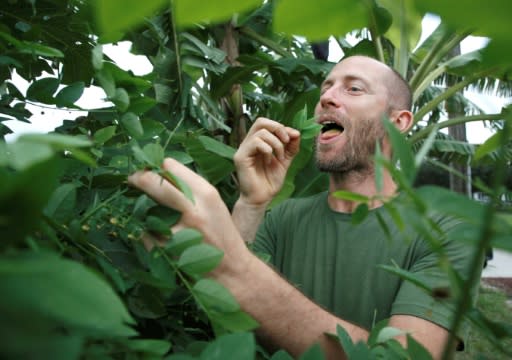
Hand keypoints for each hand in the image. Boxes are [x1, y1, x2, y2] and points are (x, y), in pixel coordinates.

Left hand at [128, 158, 249, 268]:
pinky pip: (146, 235)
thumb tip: (163, 168)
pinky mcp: (167, 251)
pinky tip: (168, 241)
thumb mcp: (213, 205)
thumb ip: (192, 188)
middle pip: (155, 184)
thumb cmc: (222, 234)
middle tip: (133, 178)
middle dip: (140, 178)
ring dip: (149, 213)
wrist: (233, 270)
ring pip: (148, 211)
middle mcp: (193, 211)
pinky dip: (151, 236)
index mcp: (207, 195)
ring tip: (165, 222)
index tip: (151, 168)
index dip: (159, 167)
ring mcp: (179, 232)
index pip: (172, 168)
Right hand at [234, 118, 299, 205]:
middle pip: (261, 121)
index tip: (292, 139)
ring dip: (276, 144)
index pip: (267, 124)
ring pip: (261, 132)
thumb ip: (290, 147)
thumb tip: (296, 132)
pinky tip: (269, 162)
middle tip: (286, 141)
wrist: (262, 198)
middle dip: (278, 128)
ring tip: (279, 157)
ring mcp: (243, 149)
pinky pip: (255, 143)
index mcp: (258, 142)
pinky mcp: (241, 157)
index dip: (282, 127)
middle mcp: (249, 143)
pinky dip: (267, 150)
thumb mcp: (285, 161)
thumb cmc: (270, 181)